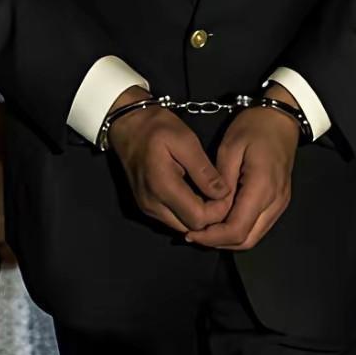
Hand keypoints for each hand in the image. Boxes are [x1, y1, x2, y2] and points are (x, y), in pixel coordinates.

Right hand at [108, 88, 233, 234]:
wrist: (128, 126)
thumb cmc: (157, 128)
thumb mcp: (186, 141)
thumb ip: (203, 171)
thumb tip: (223, 194)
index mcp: (163, 187)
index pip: (198, 218)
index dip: (218, 211)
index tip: (227, 193)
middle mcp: (152, 205)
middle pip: (191, 228)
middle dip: (210, 216)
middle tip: (221, 194)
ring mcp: (147, 208)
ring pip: (182, 227)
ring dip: (198, 216)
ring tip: (209, 194)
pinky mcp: (146, 206)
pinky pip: (172, 219)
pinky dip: (186, 213)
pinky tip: (195, 195)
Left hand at [184, 84, 300, 251]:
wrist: (282, 118)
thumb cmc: (254, 127)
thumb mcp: (229, 148)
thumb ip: (220, 183)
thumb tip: (210, 211)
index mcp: (262, 187)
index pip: (237, 229)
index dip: (212, 237)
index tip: (191, 232)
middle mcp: (275, 201)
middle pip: (246, 241)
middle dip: (218, 242)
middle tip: (194, 234)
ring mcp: (280, 203)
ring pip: (253, 237)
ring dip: (228, 239)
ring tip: (205, 229)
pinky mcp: (280, 202)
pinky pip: (259, 226)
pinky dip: (240, 230)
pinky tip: (222, 221)